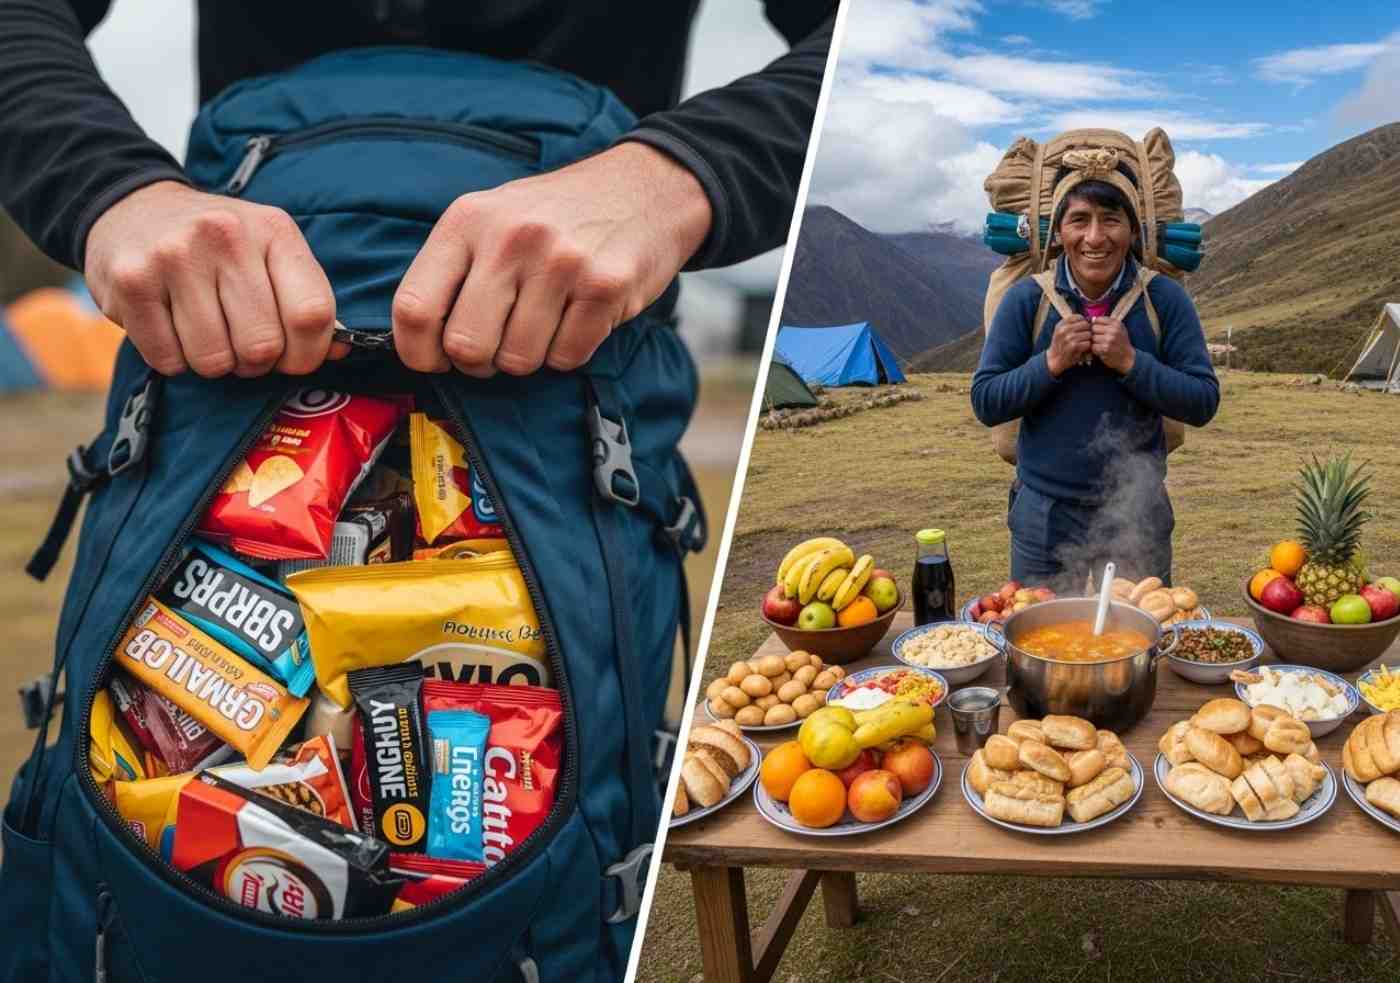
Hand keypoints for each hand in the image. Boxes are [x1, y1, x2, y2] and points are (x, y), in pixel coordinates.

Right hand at [84, 181, 343, 377]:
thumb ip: (307, 300)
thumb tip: (339, 352)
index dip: (308, 354)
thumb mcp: (272, 253)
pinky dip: (174, 358)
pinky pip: (168, 359)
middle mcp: (225, 236)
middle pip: (263, 345)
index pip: (312, 315)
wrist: (136, 209)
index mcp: (274, 231)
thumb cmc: (219, 245)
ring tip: (207, 332)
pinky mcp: (131, 281)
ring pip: (215, 360)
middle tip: (242, 344)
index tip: (294, 356)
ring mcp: (174, 256)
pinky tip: (172, 328)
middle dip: (256, 362)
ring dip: (214, 363)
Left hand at [392, 142, 711, 375]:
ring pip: (518, 359)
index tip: (436, 360)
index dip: (418, 352)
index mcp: (468, 220)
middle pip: (466, 346)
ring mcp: (561, 262)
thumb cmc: (557, 216)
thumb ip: (454, 269)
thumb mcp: (492, 218)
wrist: (644, 188)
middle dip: (481, 362)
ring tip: (546, 321)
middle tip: (498, 345)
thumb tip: (419, 341)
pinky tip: (578, 318)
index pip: (415, 308)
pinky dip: (569, 351)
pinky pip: (567, 357)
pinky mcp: (605, 286)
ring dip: (530, 356)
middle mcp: (511, 238)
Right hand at [1046, 314, 1091, 376]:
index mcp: (1060, 325)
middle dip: (1087, 330)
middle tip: (1084, 336)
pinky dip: (1087, 347)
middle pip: (1085, 324)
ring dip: (1088, 340)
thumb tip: (1089, 319)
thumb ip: (1072, 324)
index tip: (1082, 328)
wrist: (1054, 359)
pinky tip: (1082, 349)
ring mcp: (1068, 338)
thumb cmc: (1061, 345)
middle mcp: (1063, 330)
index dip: (1083, 322)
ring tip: (1083, 343)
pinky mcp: (1073, 346)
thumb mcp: (1061, 332)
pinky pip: (1087, 343)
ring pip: (1088, 334)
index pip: (1078, 317)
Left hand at [1090, 316, 1135, 374]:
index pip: (1098, 319)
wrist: (1127, 357)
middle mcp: (1113, 330)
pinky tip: (1101, 350)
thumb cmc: (1121, 342)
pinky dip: (1095, 349)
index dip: (1096, 325)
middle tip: (1100, 338)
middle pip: (1093, 328)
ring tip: (1101, 344)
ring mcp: (1109, 340)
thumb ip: (1106, 323)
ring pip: (1092, 337)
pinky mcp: (1105, 349)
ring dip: (1094, 342)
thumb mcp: (1118, 329)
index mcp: (1116, 324)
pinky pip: (1093, 346)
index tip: (1099, 329)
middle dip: (1094, 333)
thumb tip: (1092, 319)